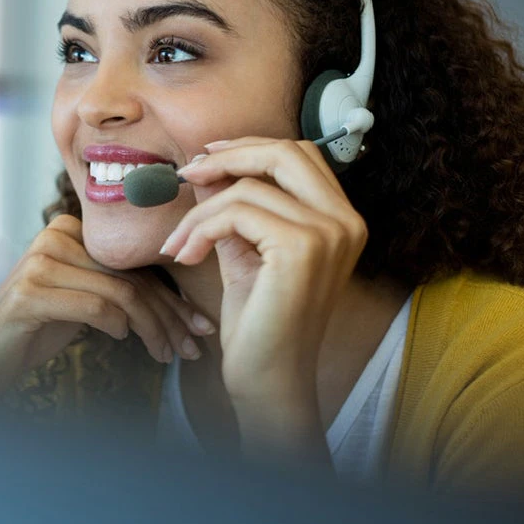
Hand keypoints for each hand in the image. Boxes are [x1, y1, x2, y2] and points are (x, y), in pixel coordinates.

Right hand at [0, 214, 213, 392]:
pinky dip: (117, 326)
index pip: (132, 264)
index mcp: (66, 230)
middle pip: (130, 278)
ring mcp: (38, 263)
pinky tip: (123, 341)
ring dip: (152, 329)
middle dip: (169, 316)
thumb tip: (178, 302)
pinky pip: (94, 307)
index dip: (172, 297)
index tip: (198, 326)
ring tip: (167, 354)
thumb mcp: (79, 300)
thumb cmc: (35, 330)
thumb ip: (113, 287)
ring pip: (119, 293)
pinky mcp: (29, 293)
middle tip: (193, 346)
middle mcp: (51, 238)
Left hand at [160, 137, 366, 454]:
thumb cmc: (258, 319)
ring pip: (247, 188)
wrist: (269, 376)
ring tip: (178, 243)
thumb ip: (236, 208)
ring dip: (198, 212)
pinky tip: (185, 256)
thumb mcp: (246, 251)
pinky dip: (200, 230)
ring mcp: (329, 234)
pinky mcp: (301, 249)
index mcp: (341, 219)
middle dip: (227, 157)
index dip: (249, 148)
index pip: (299, 155)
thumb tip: (208, 167)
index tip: (206, 159)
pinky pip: (235, 213)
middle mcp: (346, 221)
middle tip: (186, 176)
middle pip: (284, 153)